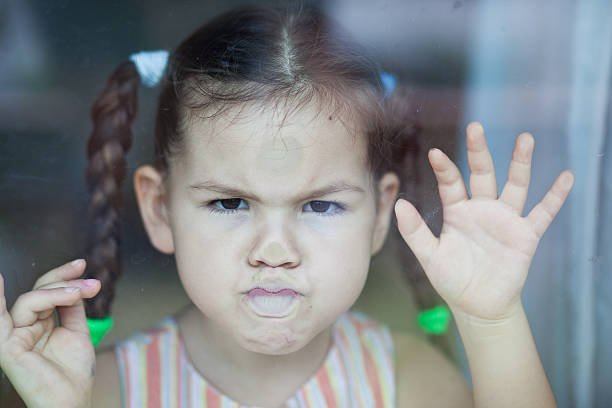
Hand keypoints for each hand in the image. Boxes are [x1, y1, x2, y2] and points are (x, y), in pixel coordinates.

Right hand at [0, 260, 100, 407]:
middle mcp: (25, 327)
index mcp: (40, 323)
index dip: (63, 275)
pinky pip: (0, 320)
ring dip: (56, 292)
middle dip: (65, 282)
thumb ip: (72, 306)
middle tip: (89, 284)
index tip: (82, 264)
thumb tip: (74, 282)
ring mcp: (15, 336)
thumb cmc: (74, 372)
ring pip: (29, 301)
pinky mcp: (8, 347)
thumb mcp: (76, 330)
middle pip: (39, 291)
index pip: (47, 291)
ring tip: (79, 294)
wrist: (73, 399)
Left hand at [395, 122, 573, 319]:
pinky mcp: (525, 235)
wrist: (477, 304)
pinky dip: (556, 196)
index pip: (451, 183)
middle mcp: (482, 209)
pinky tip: (567, 176)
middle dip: (479, 151)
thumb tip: (400, 205)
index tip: (434, 153)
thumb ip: (414, 231)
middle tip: (475, 127)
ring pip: (514, 185)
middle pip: (482, 174)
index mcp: (457, 212)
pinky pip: (543, 213)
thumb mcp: (429, 256)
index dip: (444, 169)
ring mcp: (505, 220)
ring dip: (520, 163)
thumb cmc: (451, 279)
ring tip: (525, 138)